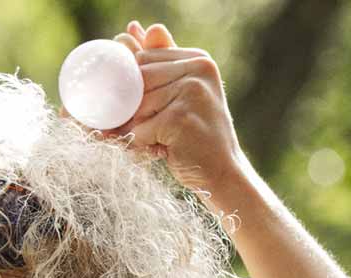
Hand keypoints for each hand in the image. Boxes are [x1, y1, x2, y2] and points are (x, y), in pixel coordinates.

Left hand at [103, 22, 254, 214]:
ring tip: (157, 142)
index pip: (142, 60)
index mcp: (197, 59)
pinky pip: (141, 130)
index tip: (130, 106)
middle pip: (136, 82)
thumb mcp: (179, 98)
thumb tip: (131, 31)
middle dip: (128, 110)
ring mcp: (191, 92)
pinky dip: (143, 145)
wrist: (222, 173)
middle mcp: (198, 69)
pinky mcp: (181, 117)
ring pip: (136, 107)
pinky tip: (163, 151)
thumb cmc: (195, 138)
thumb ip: (158, 66)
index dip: (129, 86)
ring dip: (136, 130)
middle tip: (140, 130)